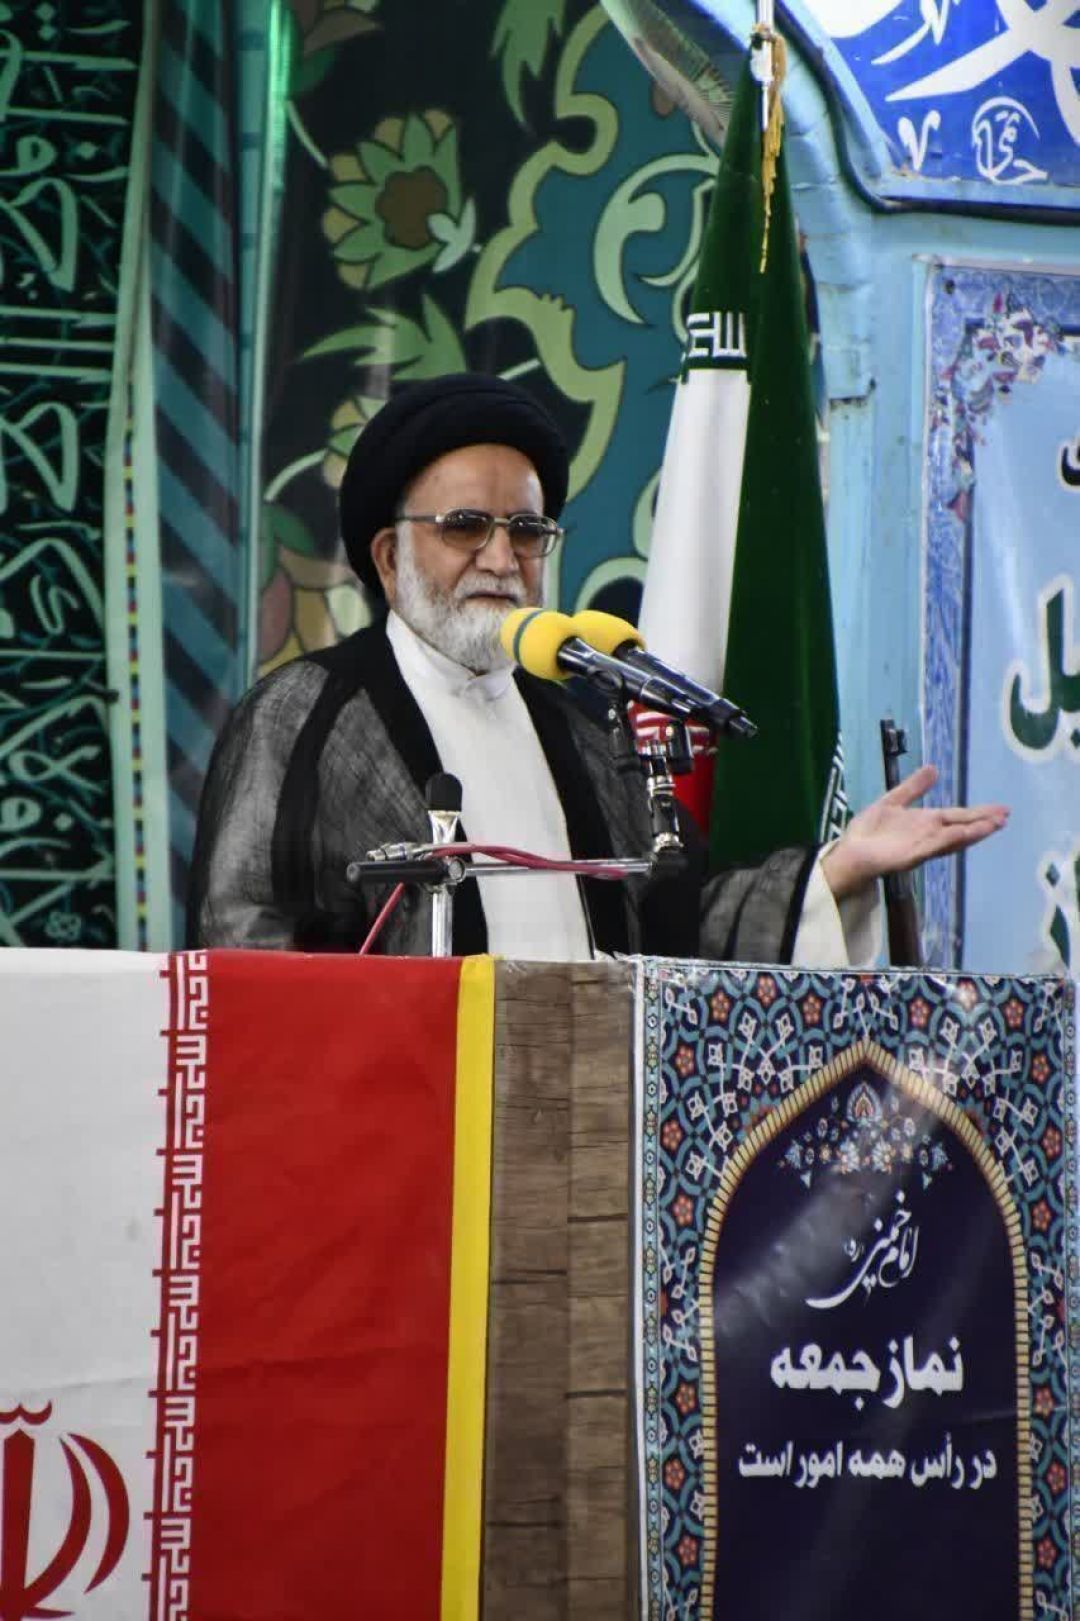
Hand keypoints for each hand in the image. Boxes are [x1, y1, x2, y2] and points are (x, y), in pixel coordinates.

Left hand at [821, 764, 1008, 901]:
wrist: (849, 851)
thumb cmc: (868, 831)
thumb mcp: (893, 801)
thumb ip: (914, 787)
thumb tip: (933, 768)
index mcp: (926, 822)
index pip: (958, 816)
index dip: (979, 813)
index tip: (1002, 810)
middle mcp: (928, 835)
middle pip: (961, 827)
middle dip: (983, 823)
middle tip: (1006, 817)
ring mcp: (921, 846)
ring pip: (953, 838)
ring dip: (973, 832)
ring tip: (994, 825)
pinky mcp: (910, 855)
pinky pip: (933, 846)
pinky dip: (949, 840)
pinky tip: (963, 834)